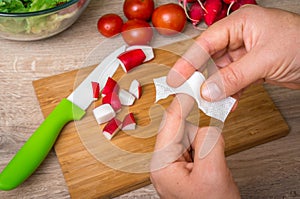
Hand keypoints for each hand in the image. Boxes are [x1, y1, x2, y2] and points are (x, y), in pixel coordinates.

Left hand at [150, 94, 239, 198]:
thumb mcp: (213, 174)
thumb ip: (209, 141)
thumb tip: (207, 120)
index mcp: (162, 164)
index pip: (170, 124)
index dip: (182, 103)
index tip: (190, 86)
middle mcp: (163, 162)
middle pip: (180, 128)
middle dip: (198, 130)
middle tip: (211, 133)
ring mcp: (173, 164)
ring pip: (189, 135)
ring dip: (204, 140)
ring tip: (212, 161)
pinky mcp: (184, 165)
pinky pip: (194, 145)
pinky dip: (204, 145)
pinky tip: (210, 159)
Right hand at [167, 5, 299, 101]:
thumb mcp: (265, 59)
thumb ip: (234, 76)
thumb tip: (209, 90)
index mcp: (240, 24)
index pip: (206, 43)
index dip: (189, 61)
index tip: (177, 77)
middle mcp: (240, 37)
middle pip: (211, 59)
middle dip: (202, 79)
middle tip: (191, 95)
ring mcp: (246, 54)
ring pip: (221, 73)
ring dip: (216, 90)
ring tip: (210, 103)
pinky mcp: (252, 69)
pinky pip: (234, 82)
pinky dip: (230, 94)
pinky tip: (228, 104)